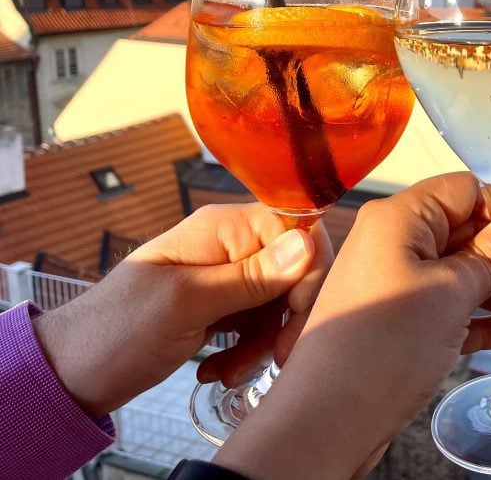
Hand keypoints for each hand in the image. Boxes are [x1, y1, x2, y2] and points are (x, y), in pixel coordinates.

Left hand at [33, 203, 331, 415]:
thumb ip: (250, 275)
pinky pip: (259, 324)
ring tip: (228, 373)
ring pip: (280, 303)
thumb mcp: (186, 304)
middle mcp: (231, 244)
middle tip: (274, 358)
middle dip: (287, 318)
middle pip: (295, 271)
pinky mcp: (222, 306)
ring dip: (264, 344)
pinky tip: (219, 370)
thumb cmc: (116, 331)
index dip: (309, 271)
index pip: (298, 229)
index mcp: (223, 228)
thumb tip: (307, 243)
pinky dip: (248, 351)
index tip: (294, 315)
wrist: (71, 372)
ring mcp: (227, 275)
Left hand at [214, 172, 490, 479]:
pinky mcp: (398, 320)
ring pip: (463, 271)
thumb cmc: (377, 350)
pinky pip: (449, 304)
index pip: (468, 189)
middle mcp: (394, 242)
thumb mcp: (450, 294)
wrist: (326, 421)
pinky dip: (480, 316)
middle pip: (470, 230)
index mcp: (401, 218)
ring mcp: (394, 282)